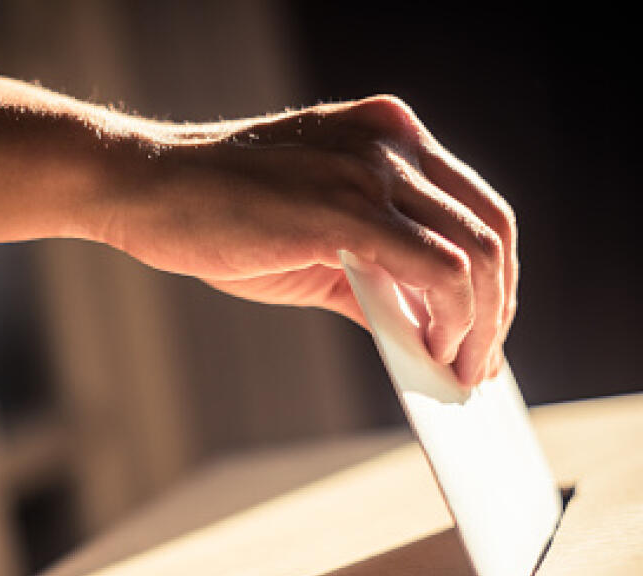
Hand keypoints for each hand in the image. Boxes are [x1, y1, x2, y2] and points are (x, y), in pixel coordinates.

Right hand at [99, 96, 517, 386]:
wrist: (146, 187)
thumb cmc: (219, 212)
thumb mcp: (314, 242)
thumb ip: (375, 279)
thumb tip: (429, 338)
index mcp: (389, 136)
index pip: (475, 208)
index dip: (494, 279)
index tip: (485, 335)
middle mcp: (392, 140)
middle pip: (490, 228)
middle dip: (496, 309)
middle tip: (478, 366)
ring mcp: (372, 167)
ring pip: (476, 252)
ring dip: (479, 325)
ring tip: (457, 371)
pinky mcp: (347, 207)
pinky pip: (436, 270)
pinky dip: (450, 322)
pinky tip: (432, 355)